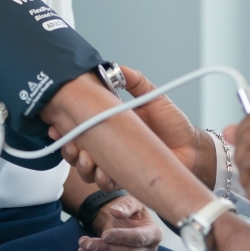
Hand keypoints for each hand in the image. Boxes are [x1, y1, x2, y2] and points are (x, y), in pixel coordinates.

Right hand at [50, 66, 217, 189]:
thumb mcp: (153, 96)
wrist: (191, 149)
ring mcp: (116, 161)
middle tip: (74, 145)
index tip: (58, 125)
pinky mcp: (125, 177)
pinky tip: (104, 173)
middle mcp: (110, 144)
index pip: (81, 125)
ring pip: (86, 169)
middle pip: (76, 149)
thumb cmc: (174, 124)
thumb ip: (135, 81)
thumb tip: (117, 67)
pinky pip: (105, 182)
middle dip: (69, 148)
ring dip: (82, 165)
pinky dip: (101, 179)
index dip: (66, 127)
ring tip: (88, 159)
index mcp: (111, 123)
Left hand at [78, 192, 162, 250]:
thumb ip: (126, 205)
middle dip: (106, 249)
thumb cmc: (132, 211)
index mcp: (154, 234)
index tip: (105, 235)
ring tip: (83, 243)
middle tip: (88, 242)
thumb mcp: (133, 201)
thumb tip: (116, 212)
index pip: (139, 239)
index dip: (122, 237)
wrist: (127, 221)